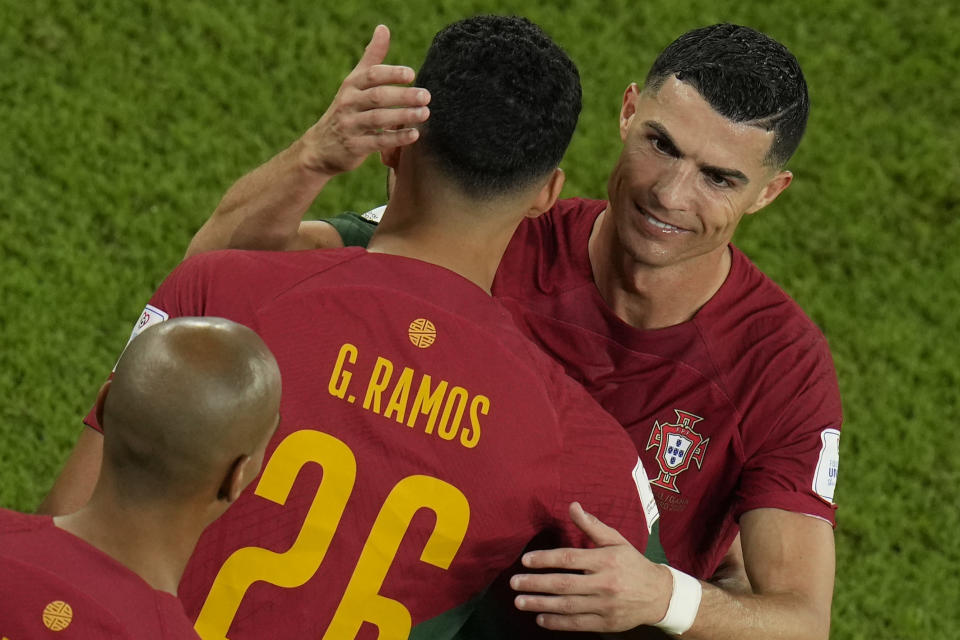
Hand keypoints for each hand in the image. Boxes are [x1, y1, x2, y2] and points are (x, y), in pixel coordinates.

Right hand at [299, 24, 429, 176]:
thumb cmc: (346, 109)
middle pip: (377, 96)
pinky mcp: (355, 146)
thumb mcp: (355, 82)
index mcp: (351, 85)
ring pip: (378, 119)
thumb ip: (372, 58)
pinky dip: (397, 138)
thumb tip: (383, 28)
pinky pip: (378, 141)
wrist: (321, 147)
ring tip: (425, 113)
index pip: (371, 76)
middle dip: (403, 95)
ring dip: (403, 116)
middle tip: (426, 95)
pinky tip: (415, 135)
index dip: (391, 73)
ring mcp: (350, 125)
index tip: (411, 74)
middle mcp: (348, 103)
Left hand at [510, 502, 673, 632]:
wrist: (659, 595)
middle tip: (514, 583)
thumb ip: (592, 526)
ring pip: (567, 606)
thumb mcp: (616, 541)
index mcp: (605, 560)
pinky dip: (557, 622)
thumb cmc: (633, 564)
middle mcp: (604, 583)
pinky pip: (577, 623)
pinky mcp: (606, 623)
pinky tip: (540, 618)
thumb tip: (573, 506)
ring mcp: (605, 605)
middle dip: (536, 584)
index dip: (545, 559)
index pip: (569, 559)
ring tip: (520, 602)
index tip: (525, 561)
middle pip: (563, 584)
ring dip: (540, 604)